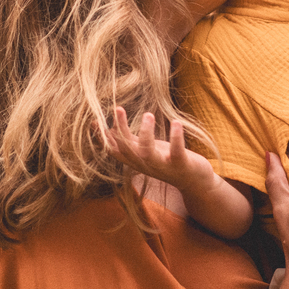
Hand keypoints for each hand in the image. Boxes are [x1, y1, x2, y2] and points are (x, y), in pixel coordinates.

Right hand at [102, 107, 216, 192]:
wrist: (194, 181)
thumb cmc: (168, 160)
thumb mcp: (145, 150)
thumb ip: (129, 141)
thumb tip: (110, 129)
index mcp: (136, 159)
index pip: (114, 150)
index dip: (102, 138)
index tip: (93, 120)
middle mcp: (146, 164)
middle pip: (127, 149)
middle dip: (120, 129)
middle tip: (117, 108)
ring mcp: (163, 165)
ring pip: (147, 152)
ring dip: (145, 132)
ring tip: (148, 114)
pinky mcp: (180, 164)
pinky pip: (176, 151)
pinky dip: (176, 137)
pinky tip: (176, 122)